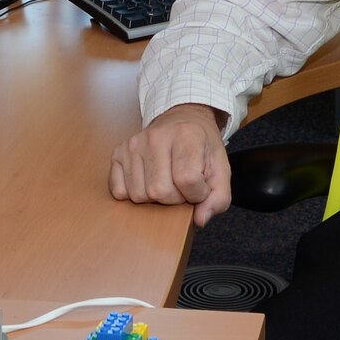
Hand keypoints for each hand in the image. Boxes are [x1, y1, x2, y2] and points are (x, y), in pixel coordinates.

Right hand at [108, 103, 232, 226]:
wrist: (182, 119)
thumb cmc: (201, 146)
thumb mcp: (221, 168)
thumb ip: (219, 197)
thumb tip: (200, 219)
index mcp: (187, 135)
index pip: (187, 180)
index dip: (197, 194)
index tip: (200, 186)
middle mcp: (157, 136)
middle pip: (160, 191)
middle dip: (175, 198)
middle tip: (181, 185)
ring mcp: (134, 144)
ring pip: (139, 195)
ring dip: (155, 198)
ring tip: (165, 182)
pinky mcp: (118, 153)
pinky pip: (119, 191)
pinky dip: (134, 194)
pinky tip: (147, 181)